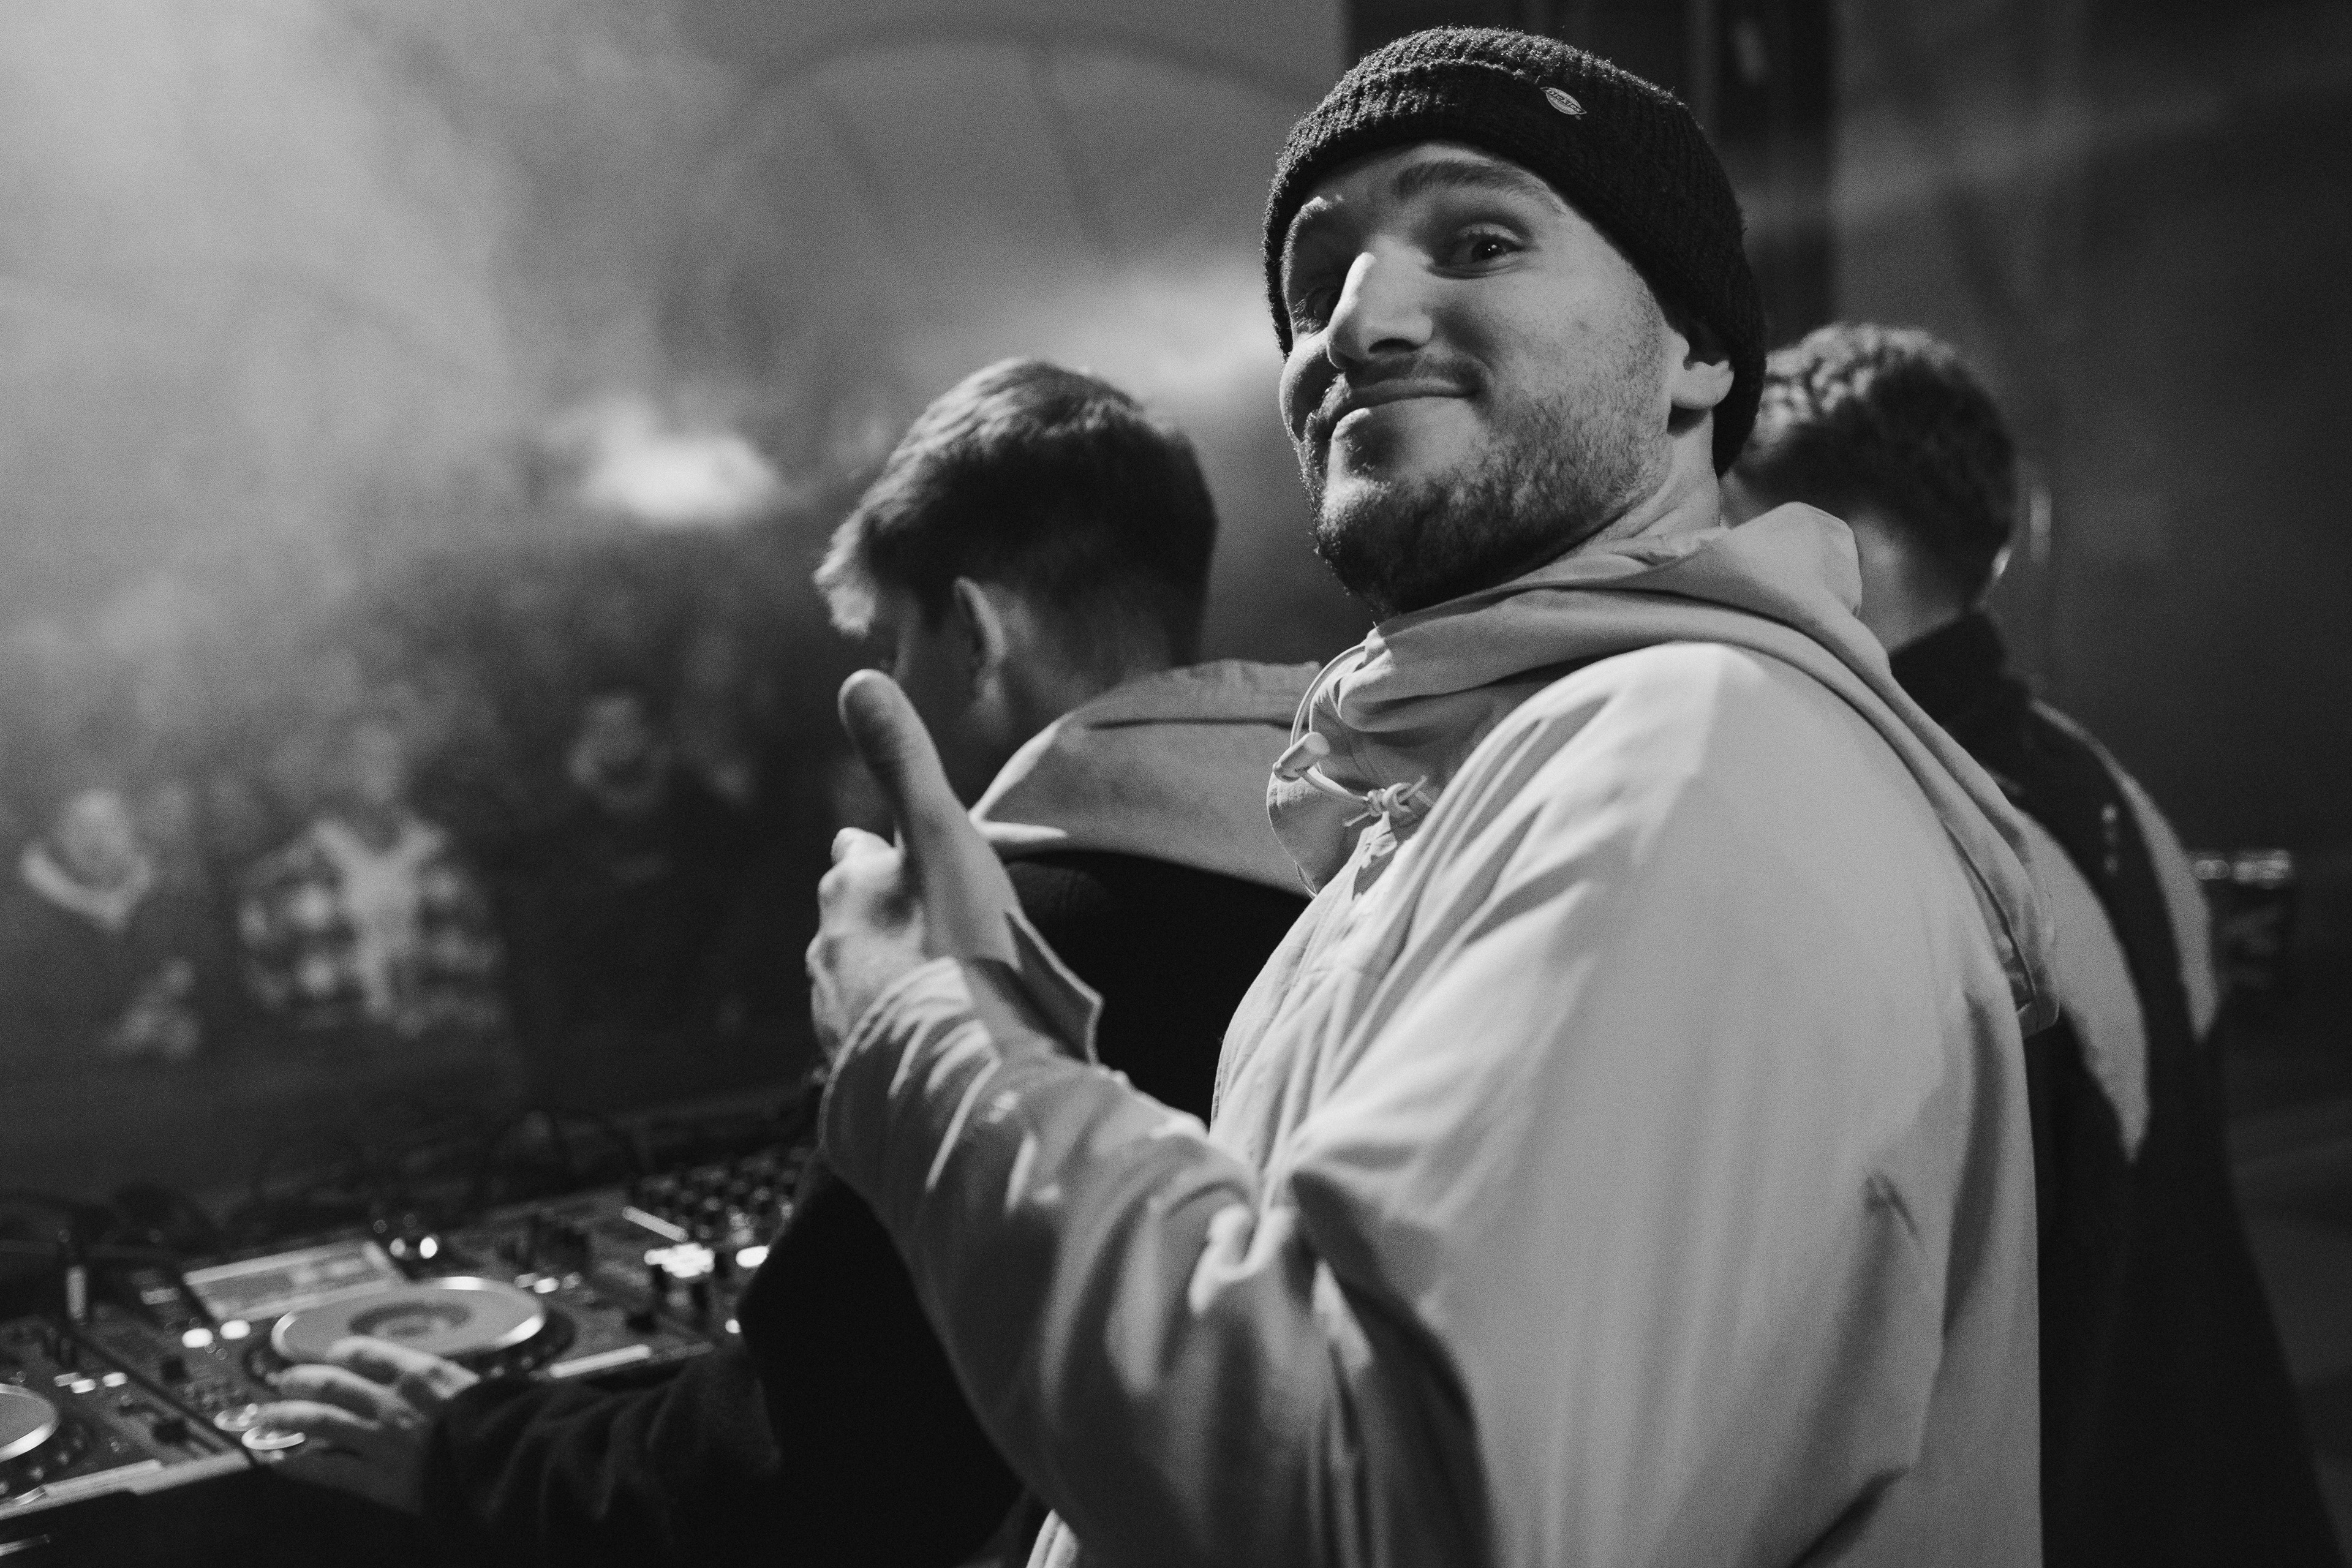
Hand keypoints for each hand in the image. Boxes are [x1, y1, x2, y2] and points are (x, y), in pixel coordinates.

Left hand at [253, 1336, 479, 1513]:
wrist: (502, 1461)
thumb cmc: (501, 1424)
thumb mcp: (476, 1388)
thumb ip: (448, 1385)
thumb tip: (442, 1384)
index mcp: (419, 1373)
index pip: (366, 1353)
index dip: (341, 1352)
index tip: (331, 1354)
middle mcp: (391, 1400)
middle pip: (333, 1383)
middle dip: (304, 1379)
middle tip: (285, 1379)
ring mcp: (378, 1439)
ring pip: (319, 1420)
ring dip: (287, 1415)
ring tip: (266, 1415)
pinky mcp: (374, 1478)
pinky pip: (326, 1469)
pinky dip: (297, 1465)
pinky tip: (276, 1461)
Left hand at [806, 672, 1023, 1057]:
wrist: (961, 1071)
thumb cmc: (960, 947)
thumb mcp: (942, 837)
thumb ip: (903, 760)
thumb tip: (857, 677)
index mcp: (851, 892)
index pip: (855, 858)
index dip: (875, 854)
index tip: (883, 854)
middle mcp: (830, 953)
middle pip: (850, 922)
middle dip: (877, 916)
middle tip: (915, 919)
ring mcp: (840, 1017)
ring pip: (859, 981)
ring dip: (887, 976)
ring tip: (927, 983)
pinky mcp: (860, 1072)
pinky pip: (875, 1039)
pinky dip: (897, 1031)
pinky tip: (927, 1039)